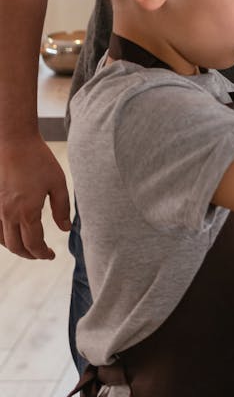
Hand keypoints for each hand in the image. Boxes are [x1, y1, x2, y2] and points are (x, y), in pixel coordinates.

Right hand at [0, 134, 70, 258]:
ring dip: (16, 248)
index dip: (43, 254)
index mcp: (27, 212)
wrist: (13, 141)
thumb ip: (62, 208)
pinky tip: (12, 234)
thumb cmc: (38, 159)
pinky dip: (3, 238)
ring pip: (3, 241)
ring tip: (29, 247)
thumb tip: (65, 229)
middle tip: (42, 254)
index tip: (51, 255)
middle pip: (17, 247)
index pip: (34, 244)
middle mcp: (8, 214)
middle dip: (30, 255)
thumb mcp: (58, 182)